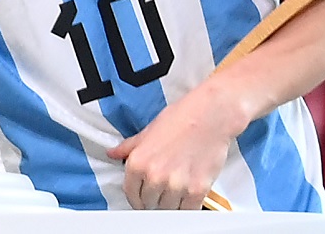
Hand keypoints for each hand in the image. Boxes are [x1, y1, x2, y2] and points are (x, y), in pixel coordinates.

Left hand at [106, 77, 243, 209]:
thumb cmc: (182, 118)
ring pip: (167, 210)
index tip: (143, 196)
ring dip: (171, 203)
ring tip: (177, 188)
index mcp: (138, 162)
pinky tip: (188, 194)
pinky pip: (187, 211)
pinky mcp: (196, 191)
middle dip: (154, 199)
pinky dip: (187, 206)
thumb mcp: (149, 130)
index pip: (130, 194)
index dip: (137, 196)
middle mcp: (154, 176)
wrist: (211, 115)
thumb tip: (112, 153)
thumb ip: (129, 147)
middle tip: (163, 188)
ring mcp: (175, 186)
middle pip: (148, 205)